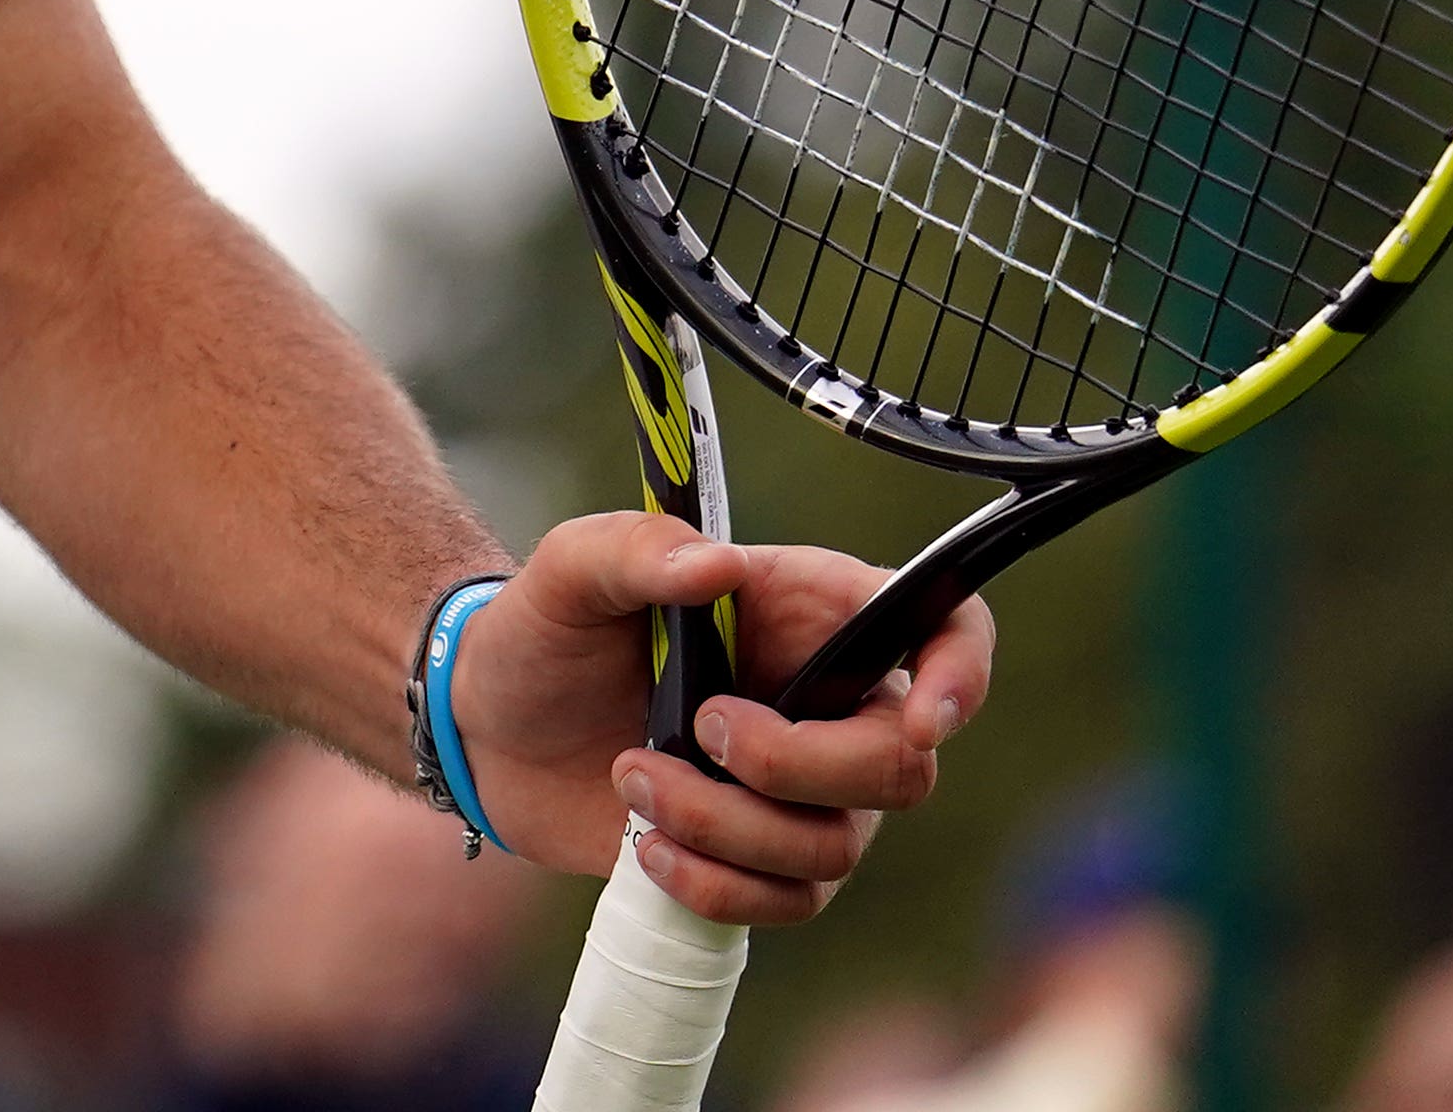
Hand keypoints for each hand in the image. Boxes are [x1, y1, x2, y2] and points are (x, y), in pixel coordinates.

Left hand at [441, 514, 995, 922]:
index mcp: (812, 609)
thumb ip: (637, 549)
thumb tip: (716, 567)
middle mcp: (831, 702)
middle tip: (698, 726)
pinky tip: (644, 847)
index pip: (946, 627)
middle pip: (902, 766)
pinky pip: (788, 902)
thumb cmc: (546, 626)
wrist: (489, 725)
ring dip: (728, 825)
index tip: (922, 716)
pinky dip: (716, 886)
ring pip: (837, 845)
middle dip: (798, 764)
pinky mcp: (762, 858)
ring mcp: (805, 790)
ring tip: (631, 776)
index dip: (963, 673)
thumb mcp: (571, 567)